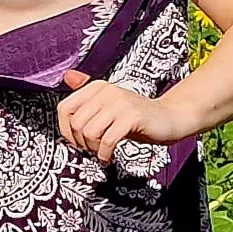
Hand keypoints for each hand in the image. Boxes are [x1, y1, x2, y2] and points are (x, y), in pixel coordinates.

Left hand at [55, 71, 181, 162]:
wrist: (169, 118)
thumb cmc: (136, 116)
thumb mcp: (108, 106)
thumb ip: (87, 96)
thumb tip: (67, 76)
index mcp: (97, 87)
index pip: (64, 108)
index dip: (65, 129)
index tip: (75, 140)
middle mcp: (106, 91)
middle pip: (76, 123)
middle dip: (81, 142)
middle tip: (91, 148)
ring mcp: (120, 103)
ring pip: (89, 132)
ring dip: (93, 148)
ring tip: (101, 151)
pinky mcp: (132, 117)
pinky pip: (108, 139)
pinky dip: (105, 153)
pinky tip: (109, 155)